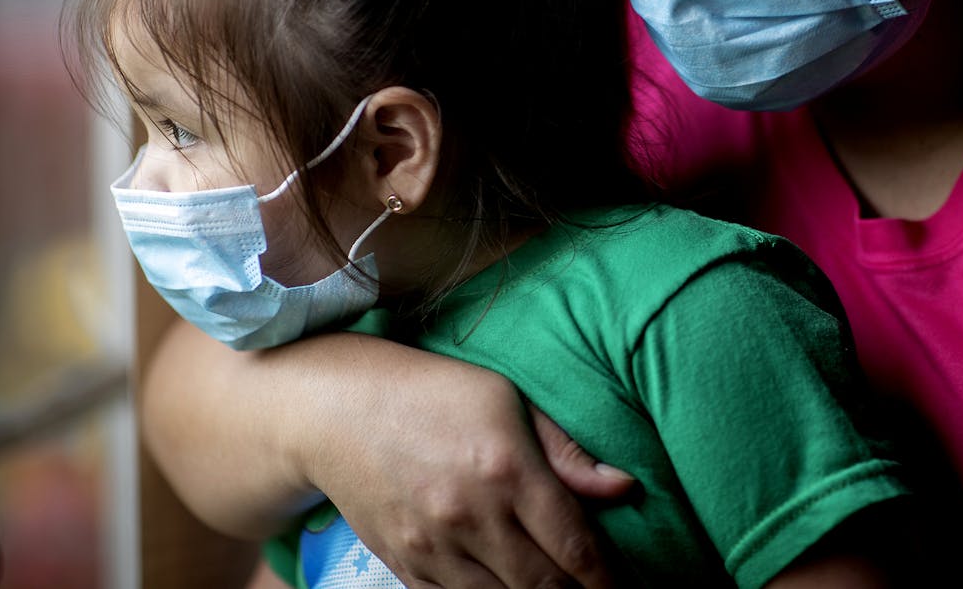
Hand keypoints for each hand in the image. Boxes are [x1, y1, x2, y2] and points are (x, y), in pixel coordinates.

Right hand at [299, 340, 634, 588]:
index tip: (623, 588)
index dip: (607, 579)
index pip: (575, 547)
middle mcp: (472, 517)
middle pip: (544, 586)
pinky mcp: (406, 566)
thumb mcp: (507, 400)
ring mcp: (435, 549)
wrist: (338, 411)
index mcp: (507, 470)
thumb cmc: (433, 395)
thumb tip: (624, 487)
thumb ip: (567, 452)